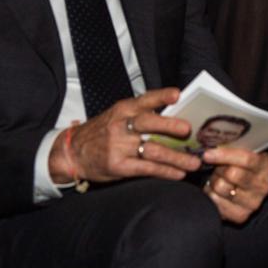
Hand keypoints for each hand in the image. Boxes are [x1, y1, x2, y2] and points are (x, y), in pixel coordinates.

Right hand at [53, 88, 200, 183]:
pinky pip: (146, 168)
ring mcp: (118, 147)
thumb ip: (140, 114)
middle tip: (188, 130)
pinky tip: (179, 173)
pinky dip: (165, 171)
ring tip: (194, 162)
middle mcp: (121, 126)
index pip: (144, 100)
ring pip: (153, 150)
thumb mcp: (116, 116)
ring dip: (177, 157)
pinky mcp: (118, 166)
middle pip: (148, 123)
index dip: (161, 96)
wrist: (72, 152)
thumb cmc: (101, 132)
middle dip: (170, 126)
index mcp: (123, 110)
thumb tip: (176, 114)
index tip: (177, 94)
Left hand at [200, 146, 267, 223]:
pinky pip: (216, 203)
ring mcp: (253, 203)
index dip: (224, 155)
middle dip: (219, 169)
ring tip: (218, 179)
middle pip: (231, 174)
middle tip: (218, 167)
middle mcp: (263, 186)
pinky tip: (216, 191)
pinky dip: (211, 195)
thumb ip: (233, 146)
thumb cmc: (241, 164)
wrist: (246, 185)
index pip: (246, 159)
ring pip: (221, 188)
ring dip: (214, 182)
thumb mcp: (244, 151)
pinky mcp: (241, 216)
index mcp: (267, 166)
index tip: (207, 154)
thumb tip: (211, 146)